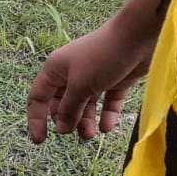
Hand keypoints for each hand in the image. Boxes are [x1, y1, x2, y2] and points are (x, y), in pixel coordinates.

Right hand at [27, 20, 154, 143]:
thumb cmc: (101, 56)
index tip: (40, 140)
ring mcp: (95, 77)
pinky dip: (106, 115)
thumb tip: (62, 129)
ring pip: (86, 105)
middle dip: (67, 121)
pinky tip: (106, 127)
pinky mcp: (116, 80)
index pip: (38, 98)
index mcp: (56, 70)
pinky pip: (107, 102)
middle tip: (72, 134)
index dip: (36, 120)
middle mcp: (72, 74)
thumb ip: (69, 109)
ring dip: (86, 121)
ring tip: (90, 136)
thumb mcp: (80, 85)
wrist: (139, 35)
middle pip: (63, 104)